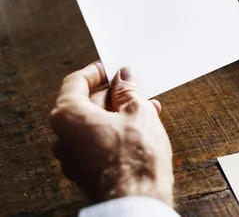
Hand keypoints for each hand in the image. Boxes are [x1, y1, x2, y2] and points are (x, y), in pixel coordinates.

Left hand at [50, 63, 173, 205]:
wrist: (138, 199)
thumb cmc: (135, 156)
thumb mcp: (138, 111)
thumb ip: (128, 90)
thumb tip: (125, 76)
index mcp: (68, 116)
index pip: (76, 81)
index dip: (98, 71)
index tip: (114, 67)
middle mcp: (63, 137)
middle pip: (85, 103)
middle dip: (113, 93)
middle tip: (135, 85)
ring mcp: (72, 157)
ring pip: (94, 123)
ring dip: (119, 111)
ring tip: (147, 106)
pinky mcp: (85, 171)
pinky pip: (97, 141)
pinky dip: (116, 130)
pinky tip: (141, 126)